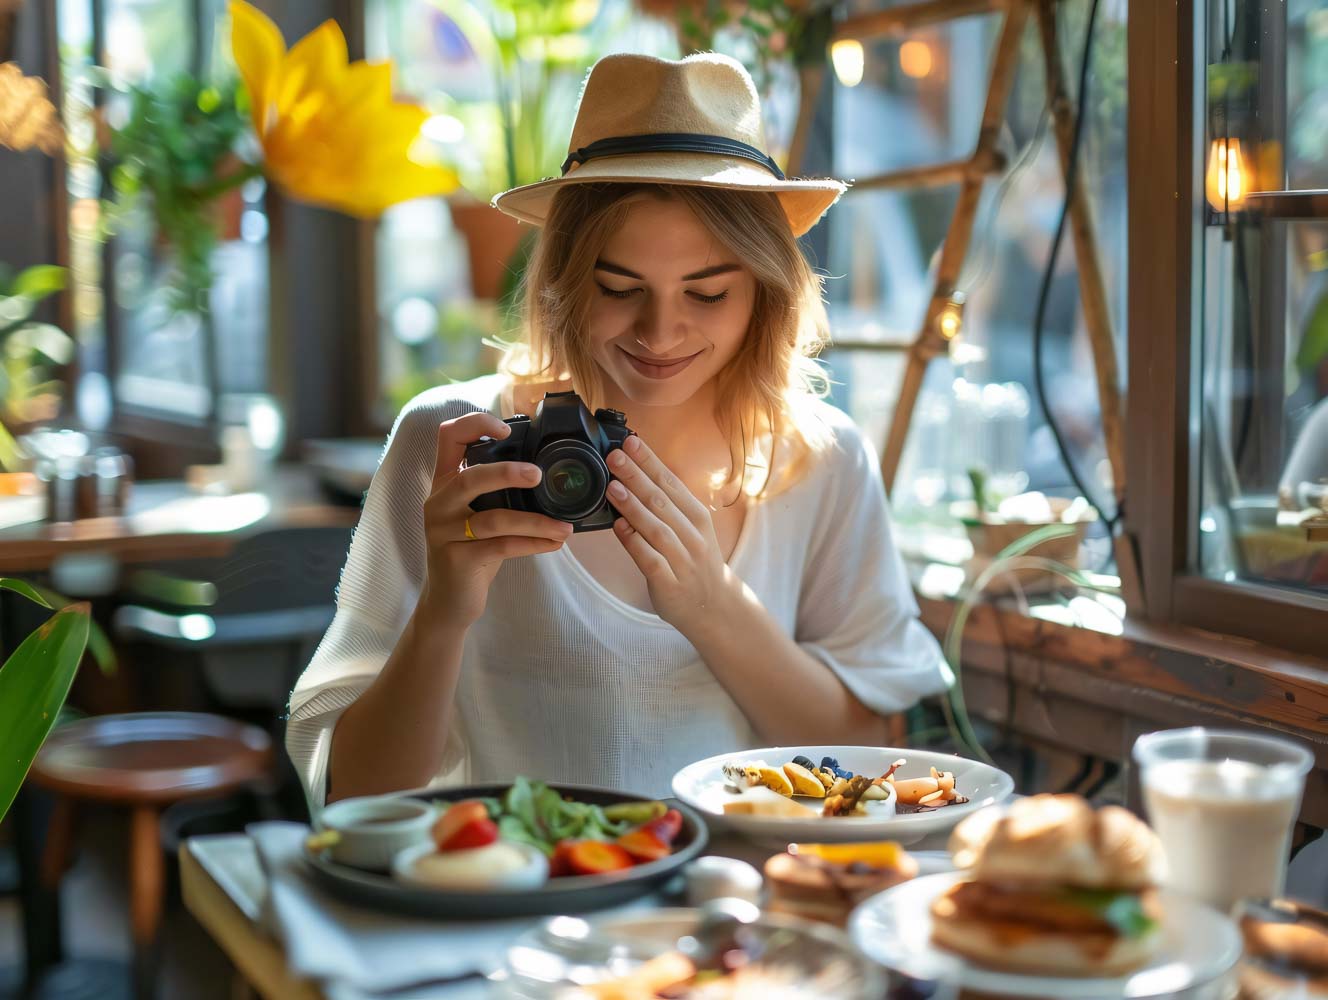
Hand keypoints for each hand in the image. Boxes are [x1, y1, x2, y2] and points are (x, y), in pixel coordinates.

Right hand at [421, 412, 572, 628]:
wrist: (449, 601)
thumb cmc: (472, 550)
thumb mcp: (477, 513)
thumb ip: (495, 490)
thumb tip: (545, 471)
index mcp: (444, 482)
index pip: (448, 437)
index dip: (475, 424)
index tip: (506, 430)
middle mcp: (438, 503)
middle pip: (471, 477)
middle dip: (508, 473)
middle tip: (540, 476)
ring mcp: (444, 533)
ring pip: (493, 519)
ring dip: (535, 521)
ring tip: (565, 527)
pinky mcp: (458, 560)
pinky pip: (501, 547)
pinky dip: (533, 544)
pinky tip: (555, 543)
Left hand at [606, 435, 741, 633]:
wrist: (715, 607)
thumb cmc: (696, 562)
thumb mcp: (692, 529)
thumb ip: (668, 507)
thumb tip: (635, 477)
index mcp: (697, 517)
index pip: (671, 483)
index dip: (650, 461)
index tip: (631, 442)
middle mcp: (693, 535)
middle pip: (662, 501)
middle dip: (636, 476)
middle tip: (615, 456)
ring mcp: (683, 560)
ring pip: (656, 528)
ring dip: (633, 506)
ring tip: (612, 487)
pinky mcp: (670, 583)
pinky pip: (650, 560)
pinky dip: (635, 543)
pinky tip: (619, 528)